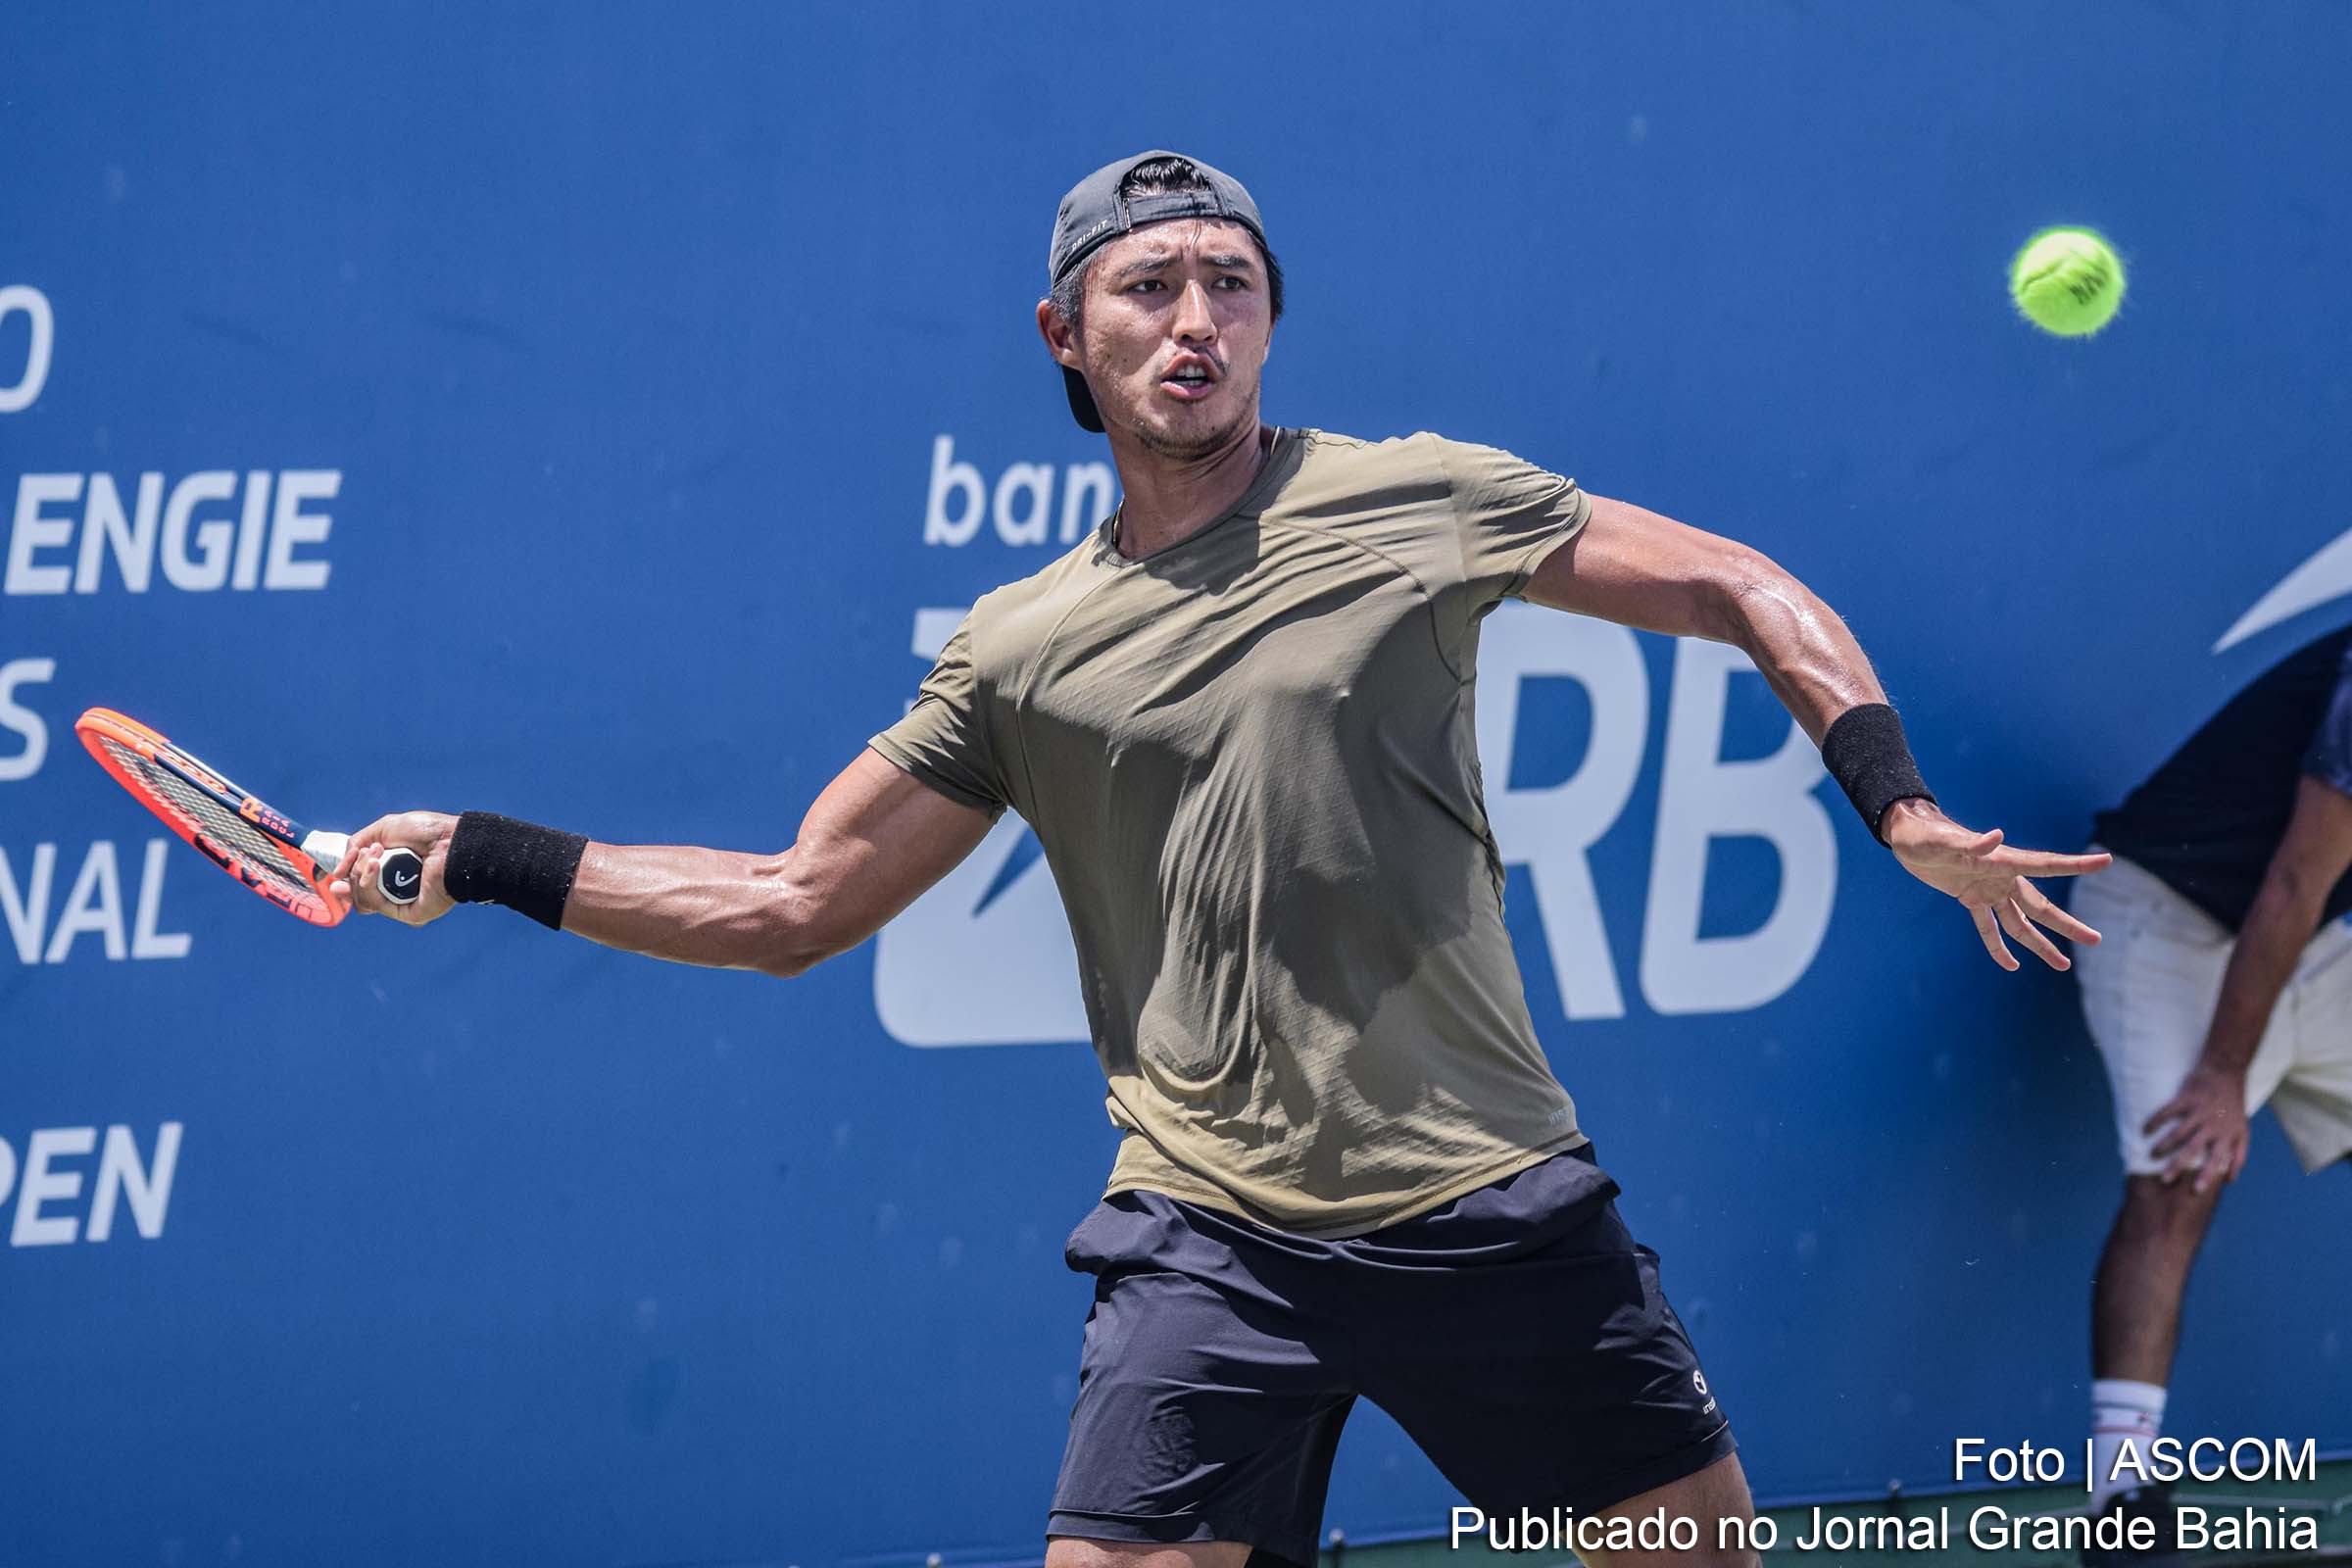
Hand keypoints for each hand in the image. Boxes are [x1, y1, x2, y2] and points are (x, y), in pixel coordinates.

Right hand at [331, 810, 459, 925]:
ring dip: (361, 873)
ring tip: (377, 854)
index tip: (336, 874)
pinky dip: (369, 882)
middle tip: (369, 853)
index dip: (346, 882)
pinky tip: (376, 864)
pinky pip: (376, 904)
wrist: (450, 840)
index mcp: (393, 874)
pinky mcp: (409, 914)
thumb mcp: (383, 830)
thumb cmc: (426, 832)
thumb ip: (355, 846)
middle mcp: (397, 892)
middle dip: (355, 872)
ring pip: (362, 900)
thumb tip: (338, 872)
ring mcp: (403, 904)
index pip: (361, 888)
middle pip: (357, 895)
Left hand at [1880, 798, 2110, 970]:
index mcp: (2002, 861)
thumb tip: (1998, 835)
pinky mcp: (1970, 898)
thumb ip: (1971, 843)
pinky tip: (2012, 965)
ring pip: (2021, 922)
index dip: (2076, 865)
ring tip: (2062, 965)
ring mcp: (1988, 889)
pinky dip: (1998, 946)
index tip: (2106, 862)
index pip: (2046, 865)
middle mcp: (2002, 877)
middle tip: (2096, 940)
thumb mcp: (1944, 841)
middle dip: (2066, 925)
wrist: (1906, 836)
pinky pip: (1989, 927)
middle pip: (2040, 906)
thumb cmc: (1925, 834)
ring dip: (2040, 944)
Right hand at [2145, 1064, 2250, 1191]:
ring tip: (2152, 1155)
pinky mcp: (2186, 1097)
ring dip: (2164, 1145)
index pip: (2218, 1159)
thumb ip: (2238, 1155)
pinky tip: (2145, 1130)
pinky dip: (2155, 1121)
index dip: (2208, 1175)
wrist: (2226, 1072)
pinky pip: (2167, 1111)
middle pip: (2194, 1149)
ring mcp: (2199, 1111)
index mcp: (2227, 1135)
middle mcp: (2213, 1125)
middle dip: (2179, 1165)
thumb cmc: (2233, 1106)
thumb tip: (2232, 1180)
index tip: (2196, 1190)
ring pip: (2179, 1132)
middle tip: (2165, 1179)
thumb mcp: (2242, 1131)